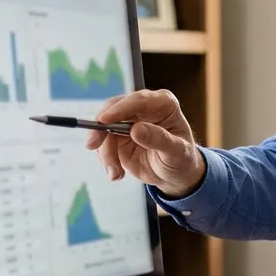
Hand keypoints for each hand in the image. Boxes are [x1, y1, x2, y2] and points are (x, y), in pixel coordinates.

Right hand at [87, 89, 205, 197]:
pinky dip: (106, 160)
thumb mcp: (177, 152)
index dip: (119, 109)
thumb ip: (159, 139)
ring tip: (115, 173)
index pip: (138, 100)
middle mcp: (144, 108)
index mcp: (163, 104)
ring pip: (105, 129)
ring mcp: (129, 121)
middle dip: (101, 128)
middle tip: (93, 145)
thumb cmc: (182, 159)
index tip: (103, 121)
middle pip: (114, 108)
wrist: (175, 175)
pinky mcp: (118, 136)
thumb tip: (136, 130)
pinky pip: (103, 144)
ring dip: (105, 153)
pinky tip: (117, 174)